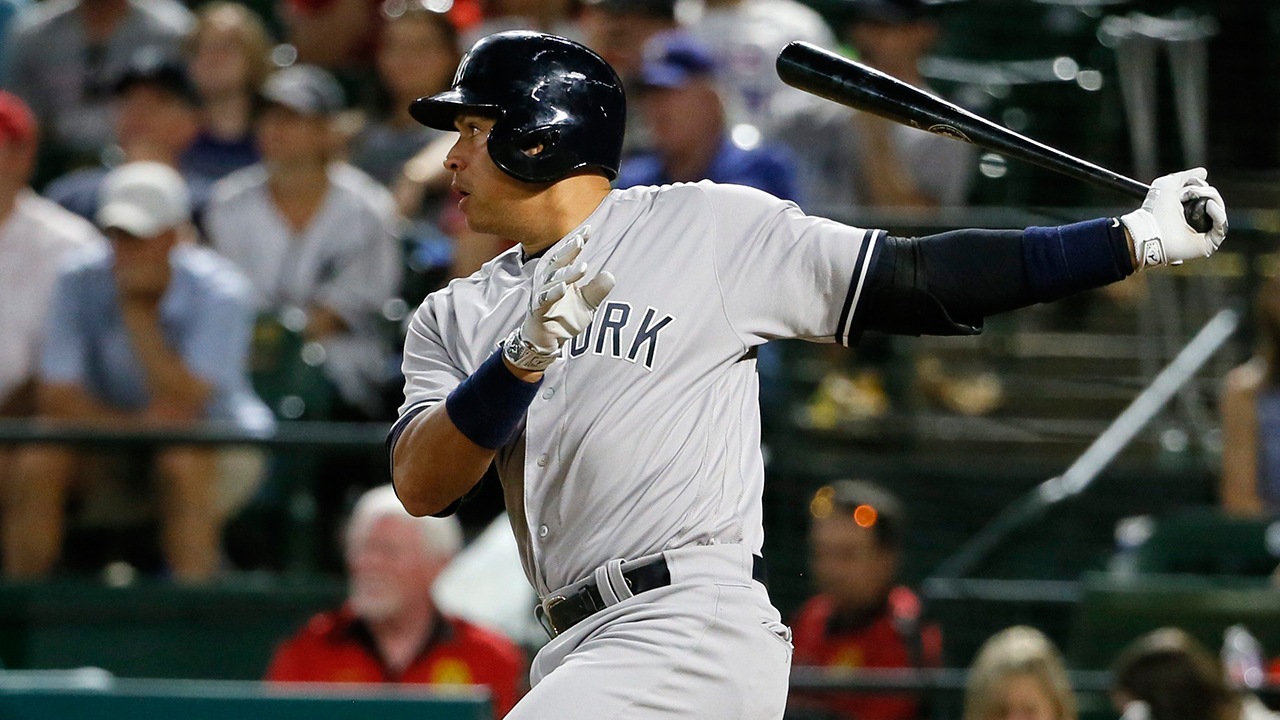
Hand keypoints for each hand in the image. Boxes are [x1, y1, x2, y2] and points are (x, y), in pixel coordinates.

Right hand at [504, 226, 614, 370]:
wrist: (546, 339)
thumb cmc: (564, 315)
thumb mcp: (586, 303)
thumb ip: (597, 290)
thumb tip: (610, 276)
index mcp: (558, 274)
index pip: (567, 254)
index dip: (576, 242)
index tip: (588, 229)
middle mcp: (547, 280)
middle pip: (557, 261)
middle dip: (569, 250)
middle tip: (580, 240)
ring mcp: (541, 294)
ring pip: (553, 280)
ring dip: (567, 273)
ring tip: (582, 267)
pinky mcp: (538, 310)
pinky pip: (544, 300)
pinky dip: (552, 294)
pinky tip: (562, 289)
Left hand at [1121, 168, 1227, 269]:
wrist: (1150, 228)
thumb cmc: (1155, 209)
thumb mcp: (1168, 184)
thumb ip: (1185, 176)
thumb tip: (1203, 173)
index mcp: (1186, 211)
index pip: (1206, 197)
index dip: (1203, 188)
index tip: (1193, 184)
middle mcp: (1194, 223)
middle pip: (1216, 203)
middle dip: (1208, 192)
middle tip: (1193, 191)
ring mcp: (1201, 234)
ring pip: (1220, 213)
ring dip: (1214, 200)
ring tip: (1197, 196)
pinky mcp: (1207, 244)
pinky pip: (1222, 227)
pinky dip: (1219, 214)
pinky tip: (1210, 206)